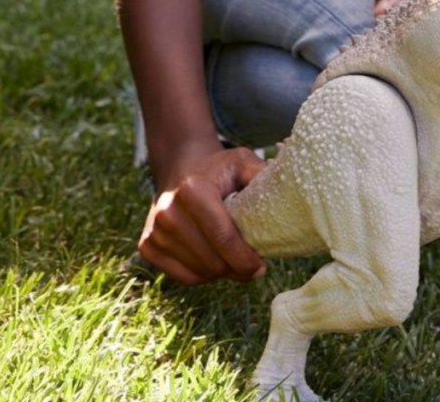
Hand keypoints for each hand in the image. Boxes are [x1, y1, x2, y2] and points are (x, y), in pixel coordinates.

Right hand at [138, 147, 267, 285]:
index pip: (223, 238)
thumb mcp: (243, 162)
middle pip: (212, 260)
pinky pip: (183, 277)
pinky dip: (203, 276)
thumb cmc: (219, 168)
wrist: (180, 168)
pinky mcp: (147, 245)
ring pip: (198, 272)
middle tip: (254, 267)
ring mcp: (155, 230)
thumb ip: (262, 175)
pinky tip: (216, 263)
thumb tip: (292, 191)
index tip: (262, 266)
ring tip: (236, 262)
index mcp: (193, 191)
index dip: (245, 259)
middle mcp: (168, 211)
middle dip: (237, 269)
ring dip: (222, 273)